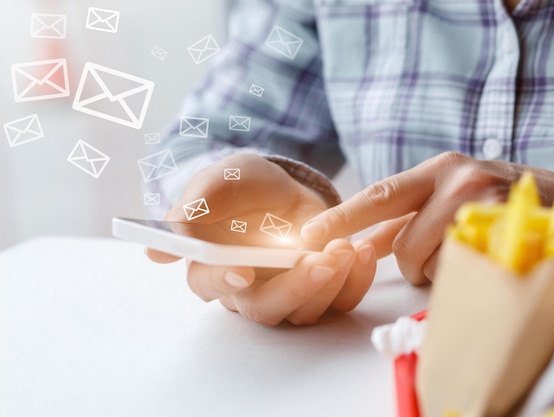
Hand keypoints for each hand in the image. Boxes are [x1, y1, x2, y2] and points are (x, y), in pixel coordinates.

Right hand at [146, 153, 375, 324]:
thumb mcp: (220, 183)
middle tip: (322, 258)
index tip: (243, 270)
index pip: (210, 284)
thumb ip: (196, 208)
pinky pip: (340, 299)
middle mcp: (248, 289)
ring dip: (330, 282)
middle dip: (297, 286)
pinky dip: (356, 280)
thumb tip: (156, 251)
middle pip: (265, 308)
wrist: (282, 189)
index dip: (224, 280)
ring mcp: (287, 293)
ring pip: (305, 310)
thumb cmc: (242, 187)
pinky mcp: (321, 290)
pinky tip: (365, 251)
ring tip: (348, 247)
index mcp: (213, 267)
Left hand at [300, 152, 553, 284]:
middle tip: (426, 259)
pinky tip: (481, 258)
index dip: (341, 218)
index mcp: (441, 168)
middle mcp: (460, 179)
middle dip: (405, 263)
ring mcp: (485, 208)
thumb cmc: (502, 206)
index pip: (380, 195)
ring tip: (466, 252)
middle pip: (401, 244)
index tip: (308, 236)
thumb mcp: (453, 198)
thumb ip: (407, 218)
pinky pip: (459, 275)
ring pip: (429, 264)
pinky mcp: (505, 235)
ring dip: (438, 271)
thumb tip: (360, 244)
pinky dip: (461, 276)